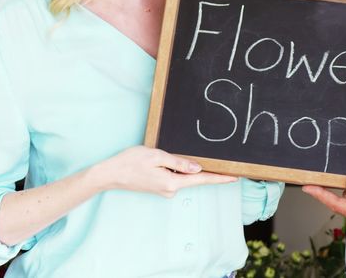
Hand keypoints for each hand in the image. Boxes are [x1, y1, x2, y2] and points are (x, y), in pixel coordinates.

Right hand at [92, 146, 236, 197]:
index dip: (220, 178)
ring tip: (172, 156)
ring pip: (183, 176)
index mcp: (172, 182)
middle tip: (220, 162)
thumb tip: (198, 168)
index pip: (202, 179)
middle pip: (194, 178)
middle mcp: (171, 190)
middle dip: (206, 170)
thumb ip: (179, 162)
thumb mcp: (156, 156)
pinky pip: (174, 177)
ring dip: (184, 167)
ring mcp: (165, 190)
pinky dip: (176, 169)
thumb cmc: (131, 162)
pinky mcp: (160, 187)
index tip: (235, 177)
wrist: (111, 174)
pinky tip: (166, 161)